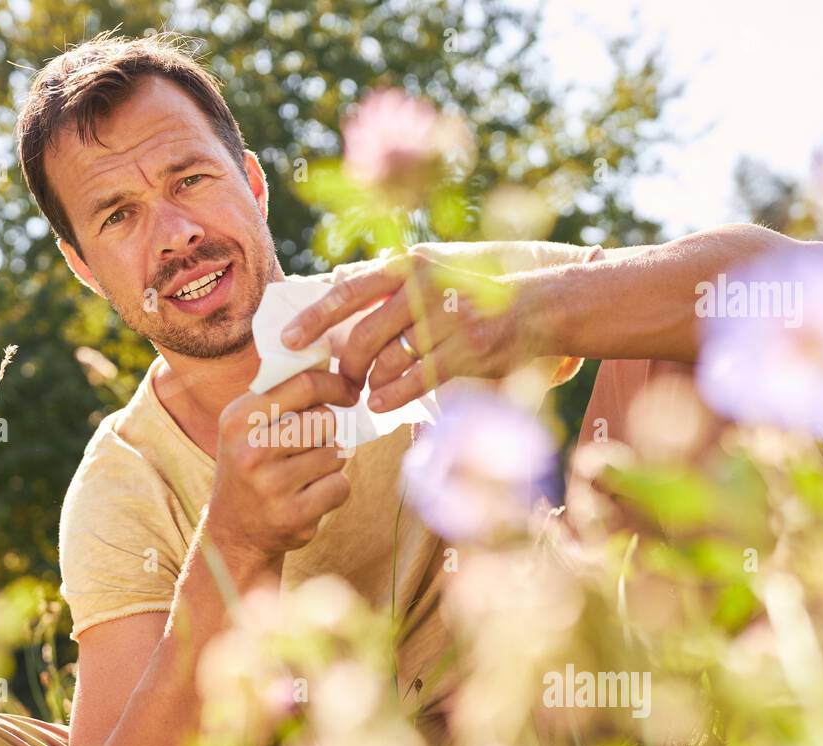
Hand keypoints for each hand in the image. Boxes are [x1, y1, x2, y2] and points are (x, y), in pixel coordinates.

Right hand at [205, 370, 358, 560]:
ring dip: (329, 462)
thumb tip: (330, 362)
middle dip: (326, 431)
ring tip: (302, 474)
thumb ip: (280, 395)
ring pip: (335, 454)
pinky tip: (309, 496)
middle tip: (307, 447)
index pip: (303, 384)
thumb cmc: (250, 467)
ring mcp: (271, 486)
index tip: (348, 391)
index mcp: (238, 419)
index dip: (335, 384)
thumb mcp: (247, 426)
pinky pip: (340, 486)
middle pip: (325, 420)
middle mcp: (251, 451)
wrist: (233, 532)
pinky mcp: (293, 516)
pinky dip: (334, 490)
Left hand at [282, 245, 547, 411]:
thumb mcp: (429, 275)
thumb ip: (385, 288)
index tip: (287, 340)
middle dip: (344, 366)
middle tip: (340, 382)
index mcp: (408, 267)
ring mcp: (445, 321)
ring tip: (368, 391)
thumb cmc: (472, 297)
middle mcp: (423, 289)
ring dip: (370, 383)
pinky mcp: (464, 351)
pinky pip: (413, 380)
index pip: (348, 292)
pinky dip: (391, 395)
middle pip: (362, 336)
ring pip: (386, 361)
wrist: (535, 308)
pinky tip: (381, 402)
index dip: (313, 318)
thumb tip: (332, 298)